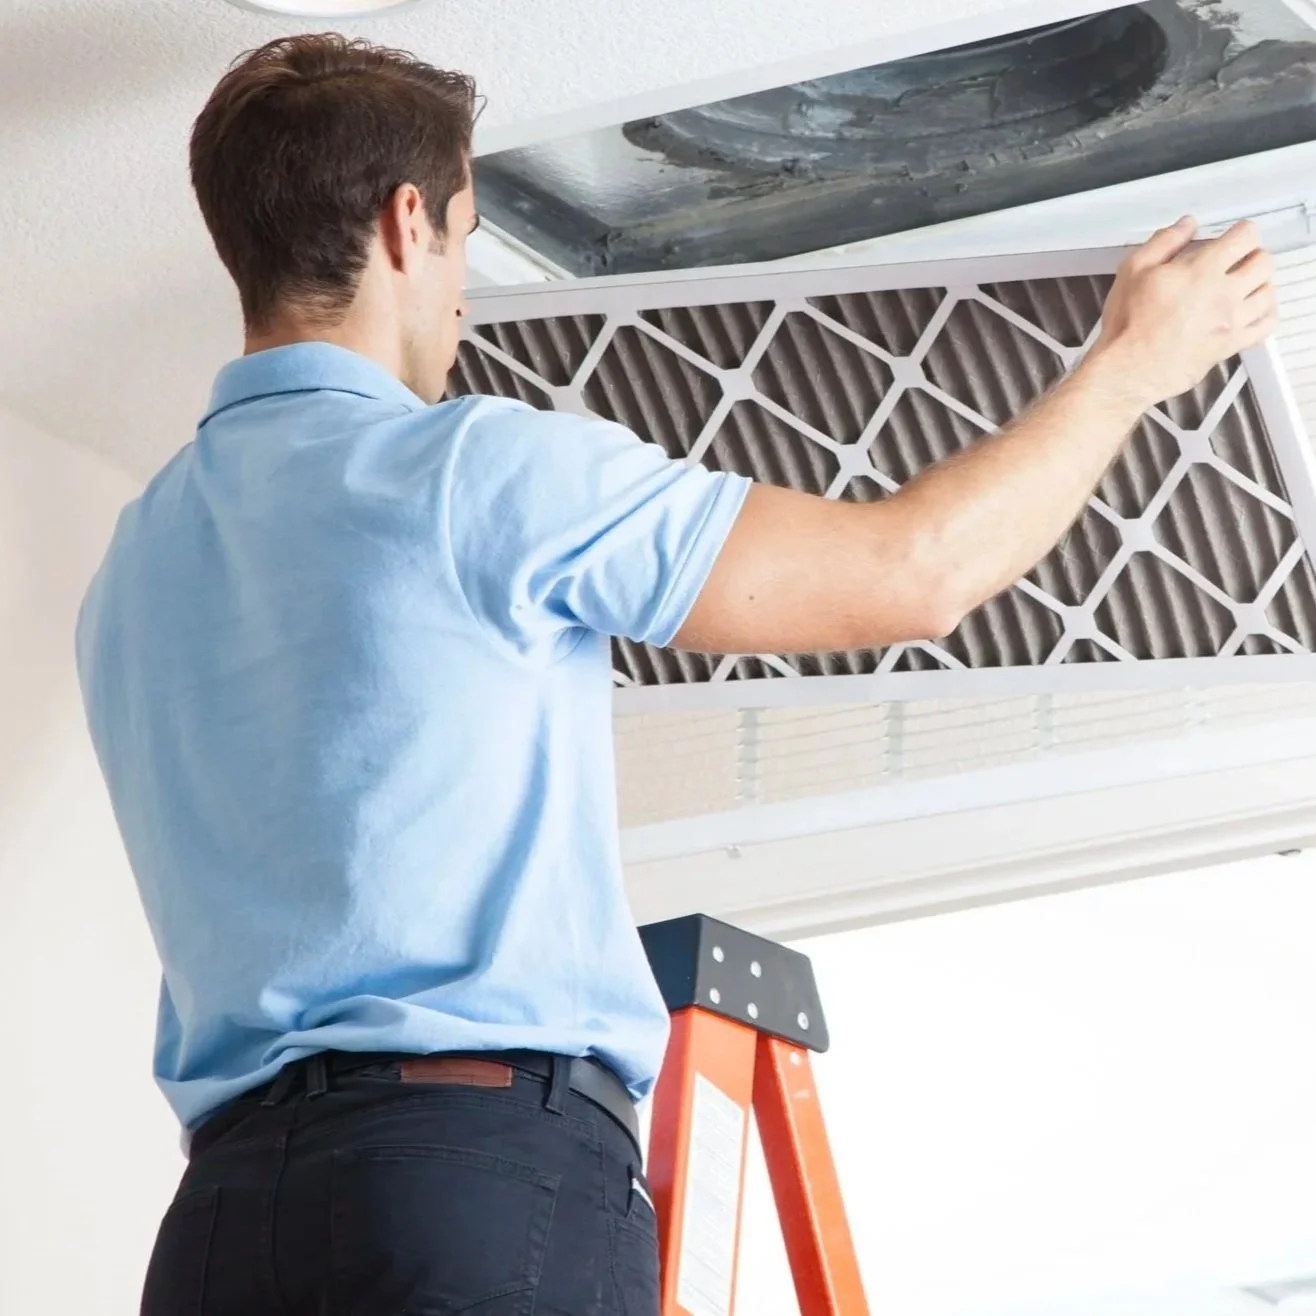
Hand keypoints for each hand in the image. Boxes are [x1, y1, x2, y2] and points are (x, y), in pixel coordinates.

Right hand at [1092, 217, 1278, 408]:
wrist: (1129, 369)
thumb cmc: (1129, 325)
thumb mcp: (1134, 270)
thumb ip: (1164, 241)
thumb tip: (1185, 226)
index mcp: (1203, 270)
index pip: (1245, 237)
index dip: (1242, 231)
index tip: (1236, 235)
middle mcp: (1224, 293)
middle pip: (1264, 262)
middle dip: (1253, 256)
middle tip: (1239, 260)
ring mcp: (1231, 320)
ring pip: (1268, 293)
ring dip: (1260, 284)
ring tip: (1246, 285)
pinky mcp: (1231, 344)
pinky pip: (1266, 326)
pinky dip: (1265, 314)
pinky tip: (1253, 312)